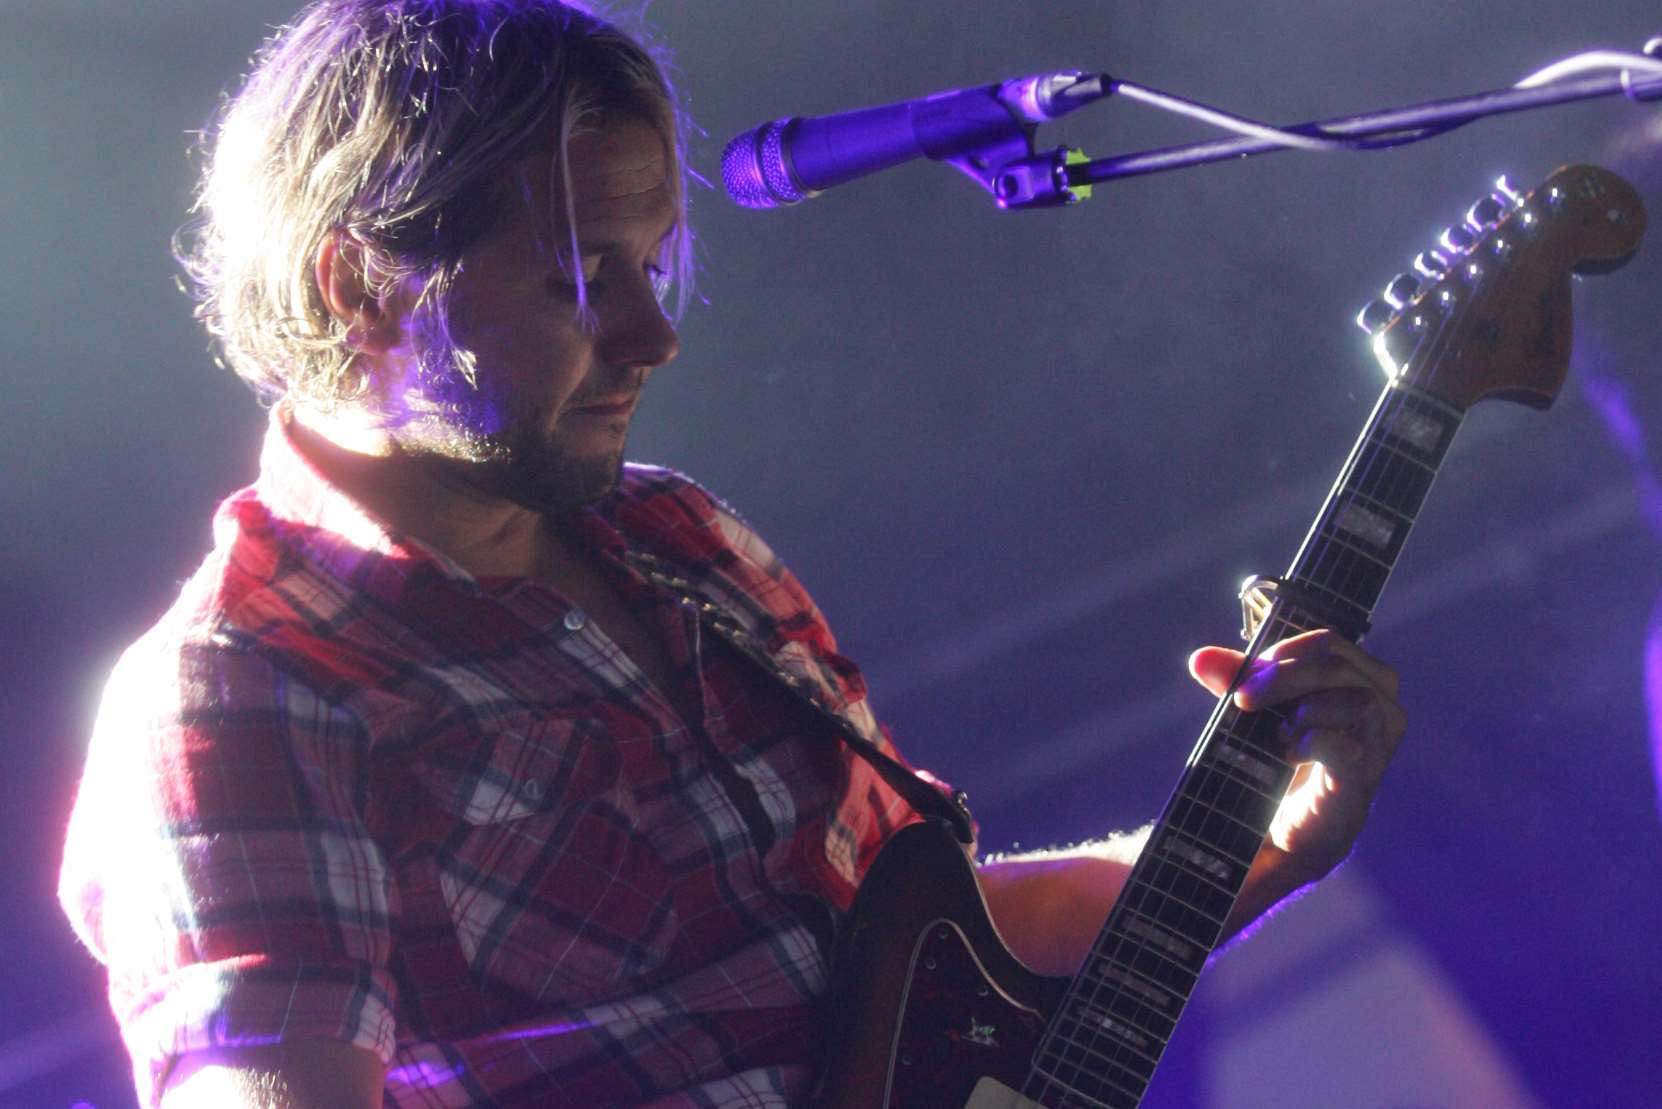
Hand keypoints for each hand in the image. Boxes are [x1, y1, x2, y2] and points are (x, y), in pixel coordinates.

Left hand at [1188, 629, 1406, 896]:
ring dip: (1305, 709)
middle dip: (1286, 675)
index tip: (1251, 669)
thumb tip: (1200, 658)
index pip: (1332, 642)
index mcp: (1358, 681)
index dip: (1288, 649)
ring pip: (1357, 701)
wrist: (1284, 832)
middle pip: (1339, 666)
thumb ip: (1235, 681)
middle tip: (1245, 698)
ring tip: (1277, 731)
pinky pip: (1348, 748)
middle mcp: (1380, 708)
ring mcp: (1377, 747)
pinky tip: (1289, 753)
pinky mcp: (1362, 782)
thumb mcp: (1255, 712)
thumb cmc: (1278, 760)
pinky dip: (1312, 743)